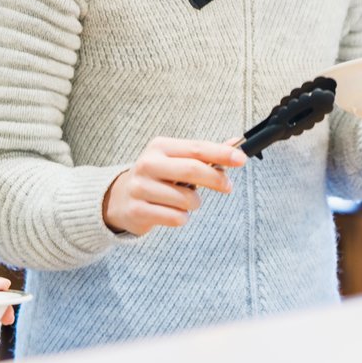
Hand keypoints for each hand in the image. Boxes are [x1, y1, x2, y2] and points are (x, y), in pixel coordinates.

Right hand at [102, 136, 245, 236]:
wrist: (119, 198)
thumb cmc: (156, 177)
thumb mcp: (175, 160)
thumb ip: (205, 154)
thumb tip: (236, 145)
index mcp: (160, 147)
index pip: (197, 148)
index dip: (221, 153)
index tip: (241, 159)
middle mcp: (148, 163)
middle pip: (192, 170)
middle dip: (216, 179)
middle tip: (227, 186)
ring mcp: (141, 187)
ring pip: (187, 199)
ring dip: (193, 203)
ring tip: (182, 200)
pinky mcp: (138, 209)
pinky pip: (176, 218)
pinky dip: (181, 218)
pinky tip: (170, 212)